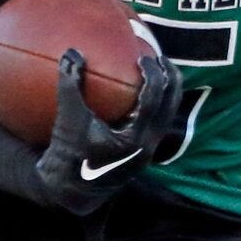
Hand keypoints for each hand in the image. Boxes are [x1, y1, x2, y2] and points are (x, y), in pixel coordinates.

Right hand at [31, 48, 182, 215]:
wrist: (72, 189)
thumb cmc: (68, 154)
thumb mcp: (68, 119)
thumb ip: (70, 85)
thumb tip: (72, 51)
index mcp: (135, 139)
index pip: (154, 101)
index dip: (153, 75)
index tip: (144, 57)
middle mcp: (148, 145)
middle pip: (171, 105)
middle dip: (171, 78)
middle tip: (161, 56)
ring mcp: (148, 150)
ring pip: (169, 114)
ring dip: (167, 90)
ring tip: (160, 68)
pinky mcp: (143, 150)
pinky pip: (158, 120)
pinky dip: (156, 102)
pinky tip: (142, 88)